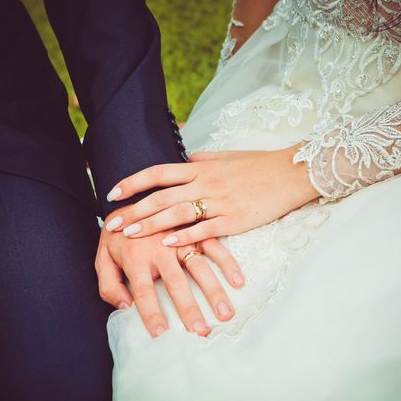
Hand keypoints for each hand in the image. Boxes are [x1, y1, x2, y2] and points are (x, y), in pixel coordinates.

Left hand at [96, 207, 244, 336]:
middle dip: (189, 308)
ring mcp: (180, 238)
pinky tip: (238, 282)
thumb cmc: (117, 237)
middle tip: (200, 331)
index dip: (151, 313)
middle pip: (176, 283)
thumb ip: (109, 286)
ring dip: (214, 291)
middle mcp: (160, 248)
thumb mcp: (102, 258)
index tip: (161, 334)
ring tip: (225, 314)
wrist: (129, 200)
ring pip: (200, 267)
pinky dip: (228, 264)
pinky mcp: (194, 230)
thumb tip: (125, 307)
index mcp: (136, 257)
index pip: (143, 292)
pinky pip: (214, 247)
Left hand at [102, 145, 319, 246]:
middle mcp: (205, 182)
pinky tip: (168, 244)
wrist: (290, 173)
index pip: (157, 172)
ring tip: (130, 234)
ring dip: (151, 224)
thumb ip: (200, 161)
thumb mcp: (225, 157)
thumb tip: (182, 161)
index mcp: (200, 167)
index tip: (112, 192)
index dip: (132, 182)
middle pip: (161, 196)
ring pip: (178, 213)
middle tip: (110, 223)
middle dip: (133, 209)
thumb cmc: (257, 165)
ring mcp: (219, 202)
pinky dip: (186, 236)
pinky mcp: (234, 220)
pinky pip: (205, 229)